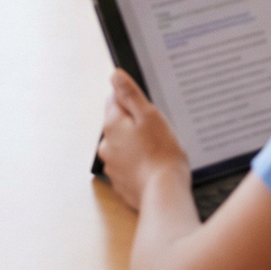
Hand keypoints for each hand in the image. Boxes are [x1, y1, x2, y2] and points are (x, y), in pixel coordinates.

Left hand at [99, 69, 191, 212]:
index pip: (114, 100)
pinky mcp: (121, 182)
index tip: (146, 106)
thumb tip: (115, 76)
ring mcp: (112, 166)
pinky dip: (138, 162)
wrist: (164, 193)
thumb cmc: (161, 152)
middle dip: (134, 122)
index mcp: (111, 126)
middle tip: (156, 128)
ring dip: (136, 143)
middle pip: (118, 123)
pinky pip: (128, 164)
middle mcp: (106, 146)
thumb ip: (130, 94)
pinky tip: (153, 164)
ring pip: (123, 144)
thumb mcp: (149, 115)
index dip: (131, 100)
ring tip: (157, 148)